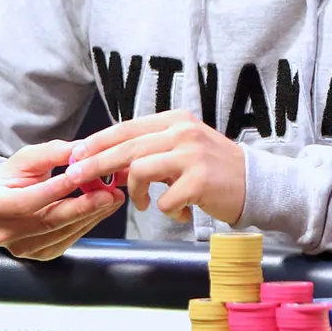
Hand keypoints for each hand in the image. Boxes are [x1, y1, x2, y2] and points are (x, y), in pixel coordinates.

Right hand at [0, 140, 126, 259]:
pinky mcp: (41, 255)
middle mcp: (4, 233)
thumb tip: (79, 150)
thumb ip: (51, 153)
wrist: (4, 201)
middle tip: (109, 193)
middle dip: (84, 206)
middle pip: (50, 220)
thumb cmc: (13, 178)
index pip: (31, 199)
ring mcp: (22, 248)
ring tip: (112, 198)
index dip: (59, 188)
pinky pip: (69, 239)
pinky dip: (87, 224)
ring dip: (91, 215)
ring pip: (63, 232)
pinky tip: (101, 210)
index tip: (85, 175)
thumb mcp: (26, 159)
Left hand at [68, 110, 246, 225]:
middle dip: (96, 164)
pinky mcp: (200, 180)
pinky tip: (179, 210)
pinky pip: (163, 199)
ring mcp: (192, 155)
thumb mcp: (182, 151)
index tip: (75, 154)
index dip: (97, 141)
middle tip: (74, 178)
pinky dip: (165, 209)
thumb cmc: (214, 170)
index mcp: (176, 120)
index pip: (127, 128)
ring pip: (141, 170)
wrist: (256, 184)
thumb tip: (111, 167)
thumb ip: (150, 153)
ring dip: (135, 192)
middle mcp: (183, 132)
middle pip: (127, 147)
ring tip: (142, 203)